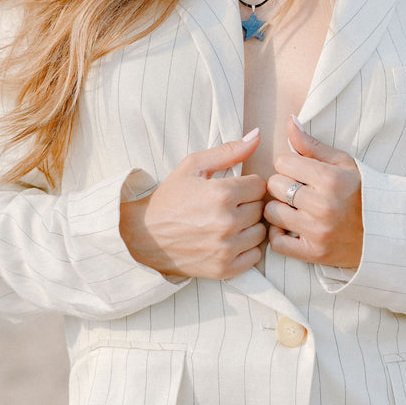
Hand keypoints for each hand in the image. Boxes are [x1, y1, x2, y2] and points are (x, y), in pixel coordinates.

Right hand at [119, 130, 266, 278]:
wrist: (144, 234)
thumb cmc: (170, 196)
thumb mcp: (194, 165)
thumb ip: (229, 151)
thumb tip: (257, 135)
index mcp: (222, 194)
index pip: (259, 185)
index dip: (247, 184)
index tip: (234, 187)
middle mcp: (228, 223)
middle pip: (261, 208)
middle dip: (248, 204)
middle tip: (230, 205)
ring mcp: (227, 248)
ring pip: (260, 232)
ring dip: (249, 226)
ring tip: (230, 222)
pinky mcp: (224, 269)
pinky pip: (255, 256)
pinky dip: (246, 248)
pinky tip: (230, 240)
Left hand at [264, 116, 362, 268]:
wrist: (385, 232)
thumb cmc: (360, 192)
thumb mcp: (341, 163)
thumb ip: (311, 145)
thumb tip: (289, 120)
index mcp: (331, 179)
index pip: (282, 162)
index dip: (288, 164)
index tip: (299, 171)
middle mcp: (324, 206)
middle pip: (274, 186)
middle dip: (282, 184)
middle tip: (297, 189)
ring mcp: (318, 232)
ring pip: (271, 213)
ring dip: (279, 209)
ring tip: (294, 207)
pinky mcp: (314, 253)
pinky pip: (276, 243)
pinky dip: (279, 235)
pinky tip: (291, 227)